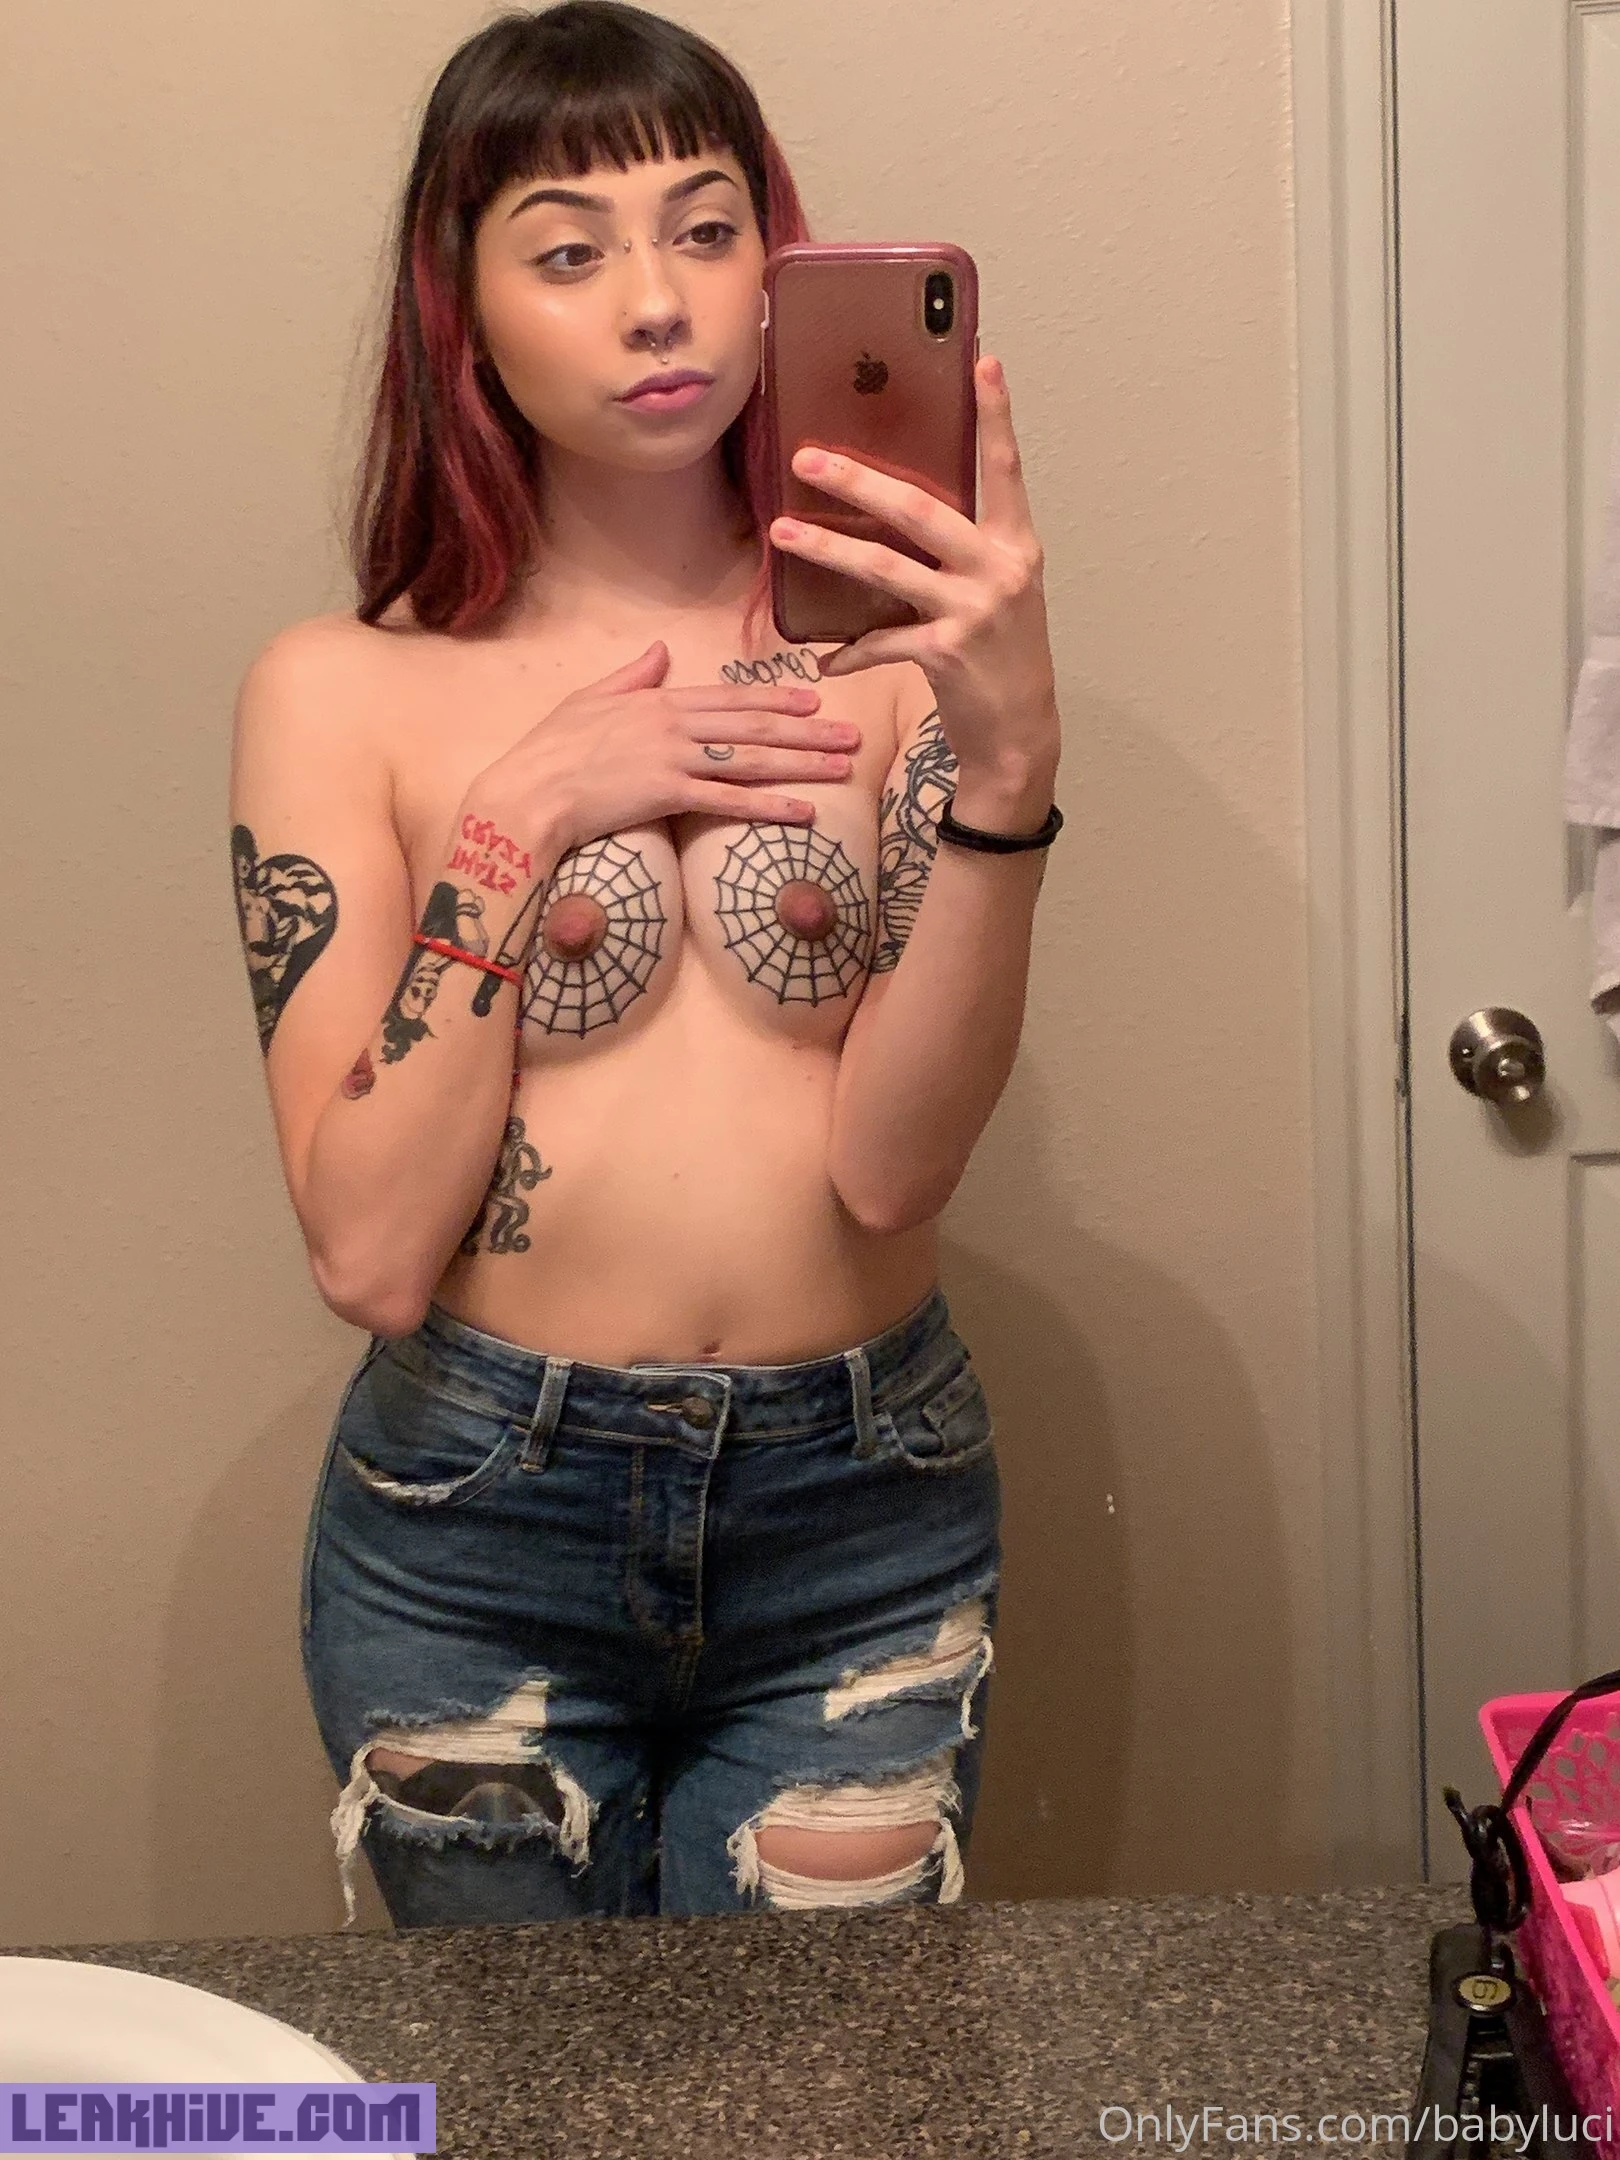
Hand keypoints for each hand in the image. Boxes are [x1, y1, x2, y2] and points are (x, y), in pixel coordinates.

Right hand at [464, 640, 861, 860]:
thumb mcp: (589, 699)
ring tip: (842, 767)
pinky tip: (804, 811)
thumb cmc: (550, 750)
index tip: (814, 699)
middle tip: (851, 735)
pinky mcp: (668, 794)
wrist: (528, 793)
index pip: (730, 697)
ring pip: (752, 758)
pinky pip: (729, 800)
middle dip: (808, 730)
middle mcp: (674, 723)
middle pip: (754, 724)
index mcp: (658, 700)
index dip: (776, 697)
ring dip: (802, 763)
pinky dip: (769, 805)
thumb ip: (632, 676)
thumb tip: (661, 651)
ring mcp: (674, 758)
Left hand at [768, 355, 1058, 783]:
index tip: (982, 361)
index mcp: (1015, 544)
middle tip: (808, 457)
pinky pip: (882, 641)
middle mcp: (999, 570)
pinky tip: (825, 656)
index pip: (1004, 468)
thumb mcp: (998, 591)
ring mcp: (974, 611)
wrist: (1020, 735)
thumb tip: (901, 506)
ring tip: (782, 532)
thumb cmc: (1001, 656)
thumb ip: (964, 548)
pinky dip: (850, 648)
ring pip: (887, 568)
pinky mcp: (946, 654)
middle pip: (921, 510)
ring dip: (828, 549)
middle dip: (859, 482)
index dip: (995, 415)